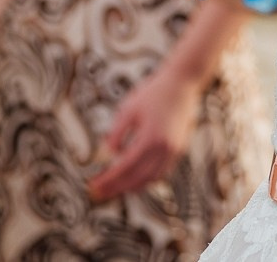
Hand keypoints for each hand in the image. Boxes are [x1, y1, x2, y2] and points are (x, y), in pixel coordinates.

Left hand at [87, 65, 204, 199]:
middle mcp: (164, 149)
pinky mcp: (179, 149)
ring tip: (115, 188)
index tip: (94, 185)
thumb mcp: (128, 109)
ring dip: (133, 186)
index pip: (125, 167)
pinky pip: (162, 172)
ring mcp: (174, 150)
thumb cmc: (153, 93)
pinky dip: (147, 179)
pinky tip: (135, 178)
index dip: (109, 179)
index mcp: (150, 138)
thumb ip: (117, 133)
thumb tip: (111, 154)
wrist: (182, 83)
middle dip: (117, 187)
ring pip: (152, 179)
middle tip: (99, 192)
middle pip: (138, 178)